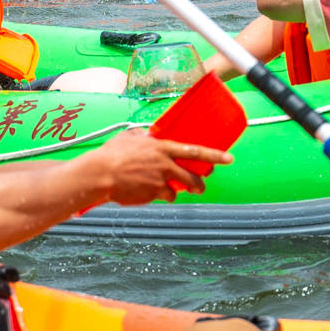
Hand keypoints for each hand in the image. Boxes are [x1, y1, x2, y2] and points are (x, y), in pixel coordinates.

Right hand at [84, 128, 225, 202]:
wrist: (100, 174)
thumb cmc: (111, 154)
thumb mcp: (128, 137)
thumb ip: (142, 136)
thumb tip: (146, 134)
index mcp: (162, 147)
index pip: (195, 151)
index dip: (215, 155)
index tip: (228, 158)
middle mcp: (165, 164)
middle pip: (192, 176)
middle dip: (200, 184)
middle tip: (201, 187)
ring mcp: (161, 180)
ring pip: (179, 189)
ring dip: (181, 191)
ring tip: (178, 192)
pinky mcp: (154, 194)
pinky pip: (165, 196)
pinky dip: (162, 196)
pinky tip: (153, 194)